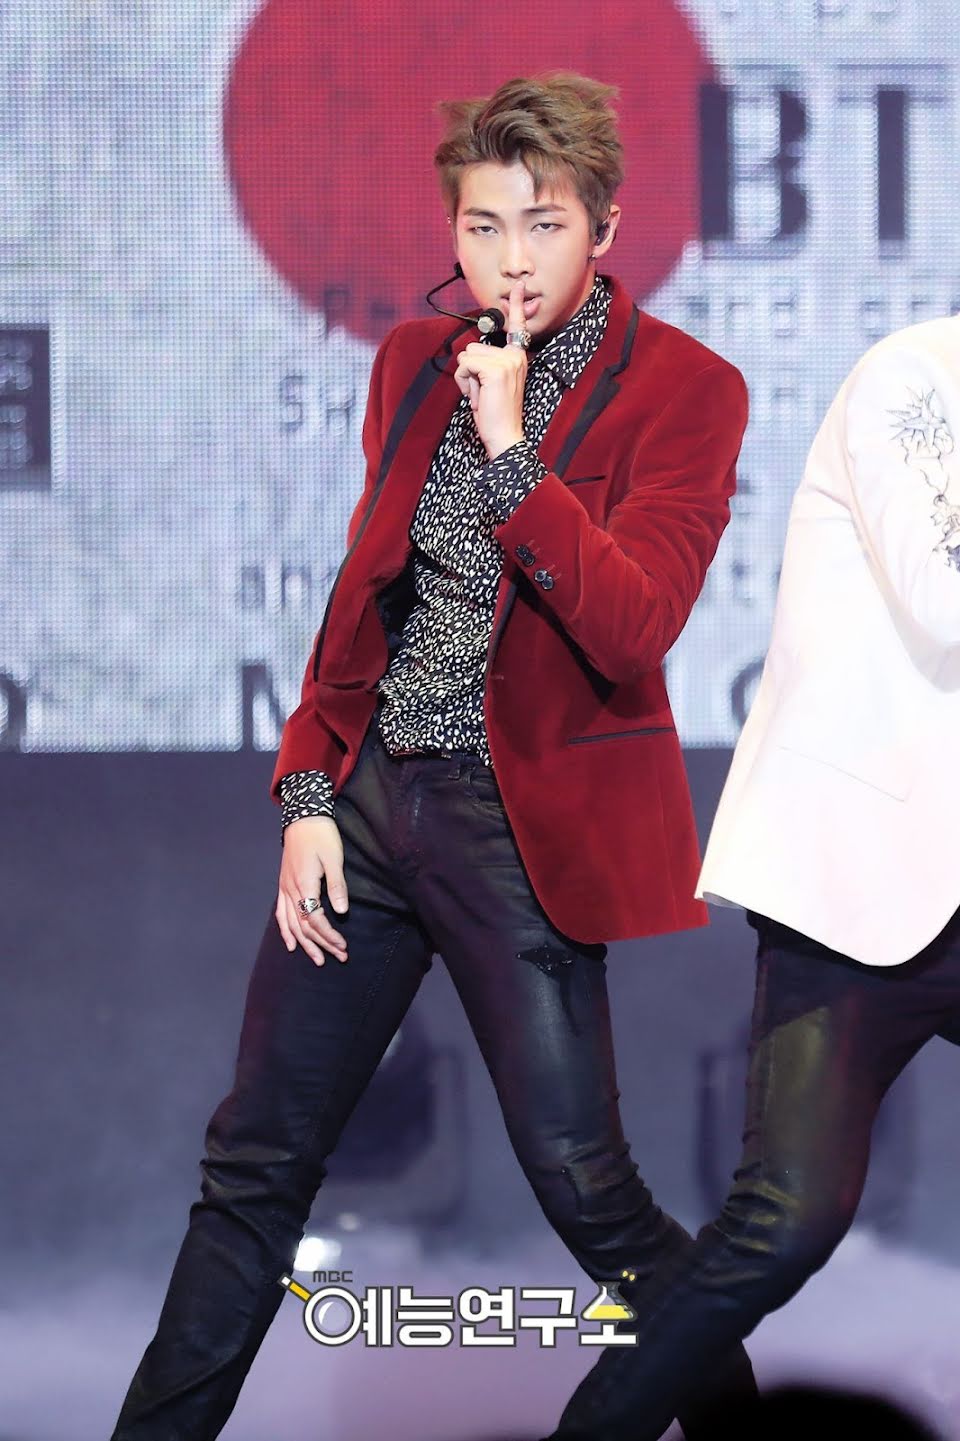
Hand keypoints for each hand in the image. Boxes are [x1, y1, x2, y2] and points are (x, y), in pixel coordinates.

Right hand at [275, 816, 348, 964]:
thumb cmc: (322, 836)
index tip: (343, 946)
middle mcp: (291, 890)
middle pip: (304, 926)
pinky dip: (286, 931)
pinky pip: (280, 913)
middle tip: (339, 957)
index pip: (316, 920)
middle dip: (321, 944)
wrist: (303, 818)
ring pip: (292, 924)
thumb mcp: (334, 858)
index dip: (329, 936)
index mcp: (304, 885)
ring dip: (305, 943)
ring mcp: (284, 888)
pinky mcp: (283, 885)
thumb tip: (342, 912)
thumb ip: (337, 886)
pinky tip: (291, 944)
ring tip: (317, 959)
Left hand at [454, 278, 528, 459]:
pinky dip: (464, 383)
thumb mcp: (493, 384)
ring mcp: (507, 362)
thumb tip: (470, 354)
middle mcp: (515, 356)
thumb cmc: (496, 414)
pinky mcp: (495, 370)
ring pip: (466, 356)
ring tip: (481, 395)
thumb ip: (487, 365)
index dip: (516, 303)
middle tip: (483, 392)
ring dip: (466, 378)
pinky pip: (465, 365)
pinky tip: (478, 397)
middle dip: (470, 371)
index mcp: (518, 357)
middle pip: (473, 347)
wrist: (505, 436)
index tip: (519, 284)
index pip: (516, 326)